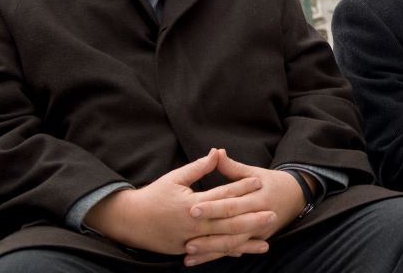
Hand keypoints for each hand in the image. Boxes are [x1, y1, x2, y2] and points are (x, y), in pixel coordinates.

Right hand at [84, 149, 271, 257]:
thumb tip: (217, 151)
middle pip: (228, 221)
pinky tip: (244, 252)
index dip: (241, 187)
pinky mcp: (186, 250)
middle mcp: (193, 224)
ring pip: (223, 241)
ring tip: (266, 242)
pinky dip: (228, 252)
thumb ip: (198, 167)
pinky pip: (212, 252)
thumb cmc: (153, 196)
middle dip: (252, 219)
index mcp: (191, 204)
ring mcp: (190, 240)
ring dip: (246, 241)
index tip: (258, 181)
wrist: (129, 221)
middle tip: (273, 214)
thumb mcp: (175, 178)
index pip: (221, 195)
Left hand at [182, 150, 313, 265]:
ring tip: (190, 253)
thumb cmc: (271, 182)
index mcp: (258, 198)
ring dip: (211, 250)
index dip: (212, 208)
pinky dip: (217, 256)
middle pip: (232, 228)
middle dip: (209, 235)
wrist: (296, 197)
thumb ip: (233, 167)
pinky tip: (199, 260)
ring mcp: (259, 232)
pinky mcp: (257, 240)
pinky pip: (235, 250)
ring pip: (233, 244)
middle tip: (187, 240)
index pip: (232, 205)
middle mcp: (260, 218)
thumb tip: (216, 152)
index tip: (192, 209)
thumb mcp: (255, 172)